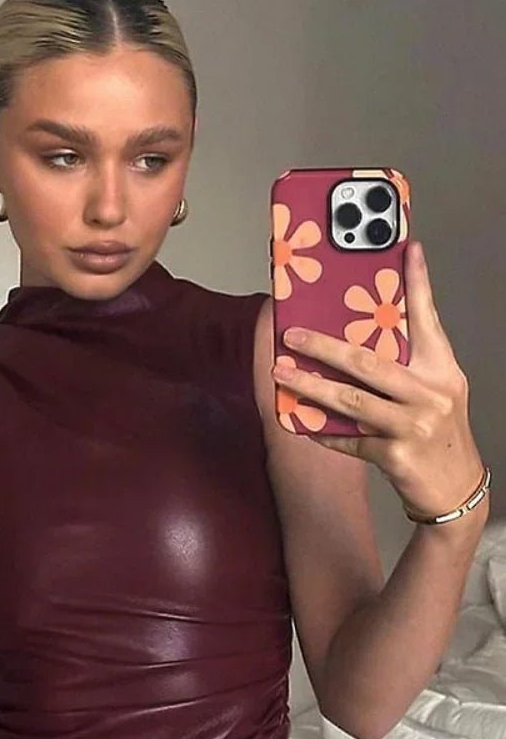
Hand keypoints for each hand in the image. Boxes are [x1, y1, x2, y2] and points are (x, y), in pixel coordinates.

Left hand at [271, 240, 485, 517]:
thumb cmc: (438, 432)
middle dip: (324, 346)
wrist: (456, 489)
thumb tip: (356, 339)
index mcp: (441, 370)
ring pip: (351, 400)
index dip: (417, 284)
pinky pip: (349, 438)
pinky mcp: (396, 455)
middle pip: (369, 362)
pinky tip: (301, 422)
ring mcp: (414, 425)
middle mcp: (431, 393)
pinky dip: (323, 430)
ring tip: (281, 374)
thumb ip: (406, 365)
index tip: (407, 250)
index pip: (428, 319)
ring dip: (310, 386)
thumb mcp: (435, 391)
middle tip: (291, 335)